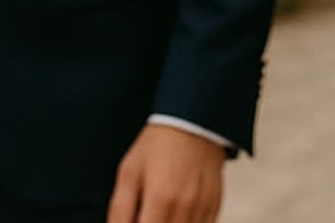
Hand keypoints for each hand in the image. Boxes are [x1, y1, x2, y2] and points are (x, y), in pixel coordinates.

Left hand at [106, 123, 224, 222]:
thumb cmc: (158, 144)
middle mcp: (185, 207)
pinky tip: (176, 212)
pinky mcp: (214, 207)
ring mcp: (203, 208)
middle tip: (146, 212)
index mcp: (161, 199)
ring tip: (159, 211)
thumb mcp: (129, 172)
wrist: (193, 120)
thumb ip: (120, 210)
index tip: (135, 219)